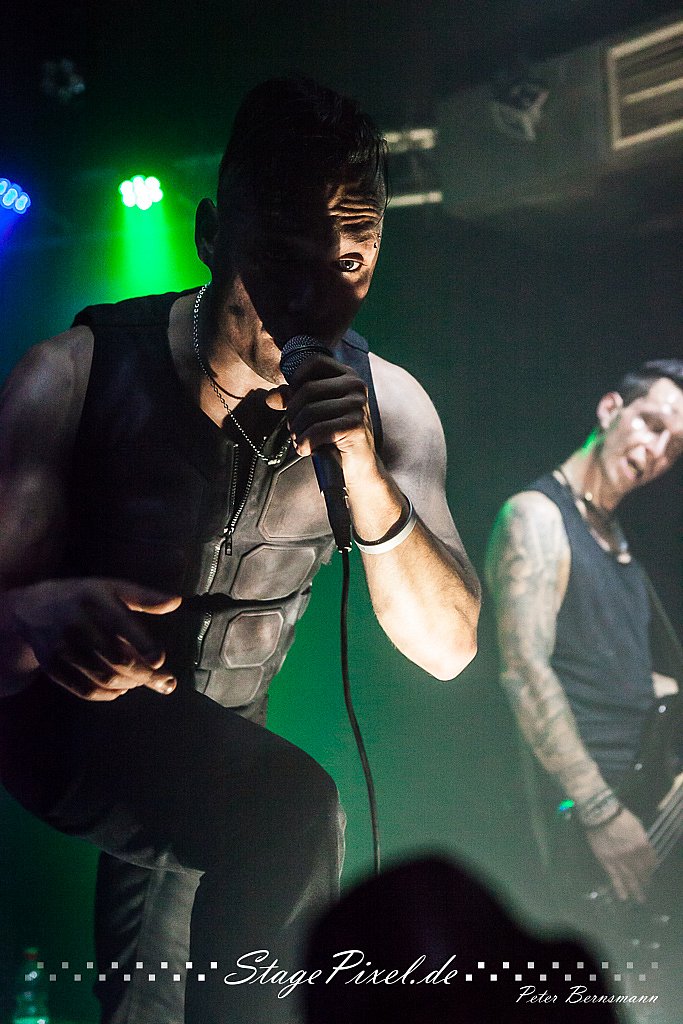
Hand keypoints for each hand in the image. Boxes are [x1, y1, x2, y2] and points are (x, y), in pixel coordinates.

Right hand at [6, 578, 180, 700]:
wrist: (31, 608)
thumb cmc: (82, 596)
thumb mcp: (110, 587)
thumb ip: (144, 597)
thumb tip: (176, 602)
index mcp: (95, 601)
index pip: (125, 628)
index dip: (146, 648)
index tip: (161, 660)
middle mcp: (77, 624)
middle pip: (118, 660)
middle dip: (145, 675)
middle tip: (164, 681)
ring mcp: (62, 647)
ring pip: (103, 678)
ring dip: (130, 685)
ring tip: (143, 682)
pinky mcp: (51, 665)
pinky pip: (84, 689)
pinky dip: (107, 695)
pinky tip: (121, 690)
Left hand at [266, 353, 375, 472]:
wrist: (359, 465)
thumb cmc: (334, 435)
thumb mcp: (313, 412)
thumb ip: (292, 399)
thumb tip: (270, 398)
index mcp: (346, 375)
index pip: (314, 361)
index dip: (295, 378)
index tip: (292, 400)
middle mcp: (355, 385)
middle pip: (307, 389)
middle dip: (292, 413)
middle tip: (293, 430)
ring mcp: (357, 405)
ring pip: (310, 411)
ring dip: (297, 431)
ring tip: (299, 441)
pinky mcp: (356, 425)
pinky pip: (317, 430)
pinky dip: (305, 443)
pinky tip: (306, 450)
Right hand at [586, 808, 656, 902]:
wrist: (601, 814)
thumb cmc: (620, 816)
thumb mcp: (637, 825)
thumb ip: (642, 839)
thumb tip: (644, 849)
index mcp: (642, 845)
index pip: (651, 861)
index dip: (651, 868)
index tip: (651, 873)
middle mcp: (633, 855)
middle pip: (642, 872)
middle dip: (646, 882)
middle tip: (647, 889)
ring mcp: (620, 860)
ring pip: (630, 878)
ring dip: (636, 889)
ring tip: (640, 899)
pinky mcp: (607, 862)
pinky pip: (614, 877)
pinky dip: (620, 888)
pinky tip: (623, 897)